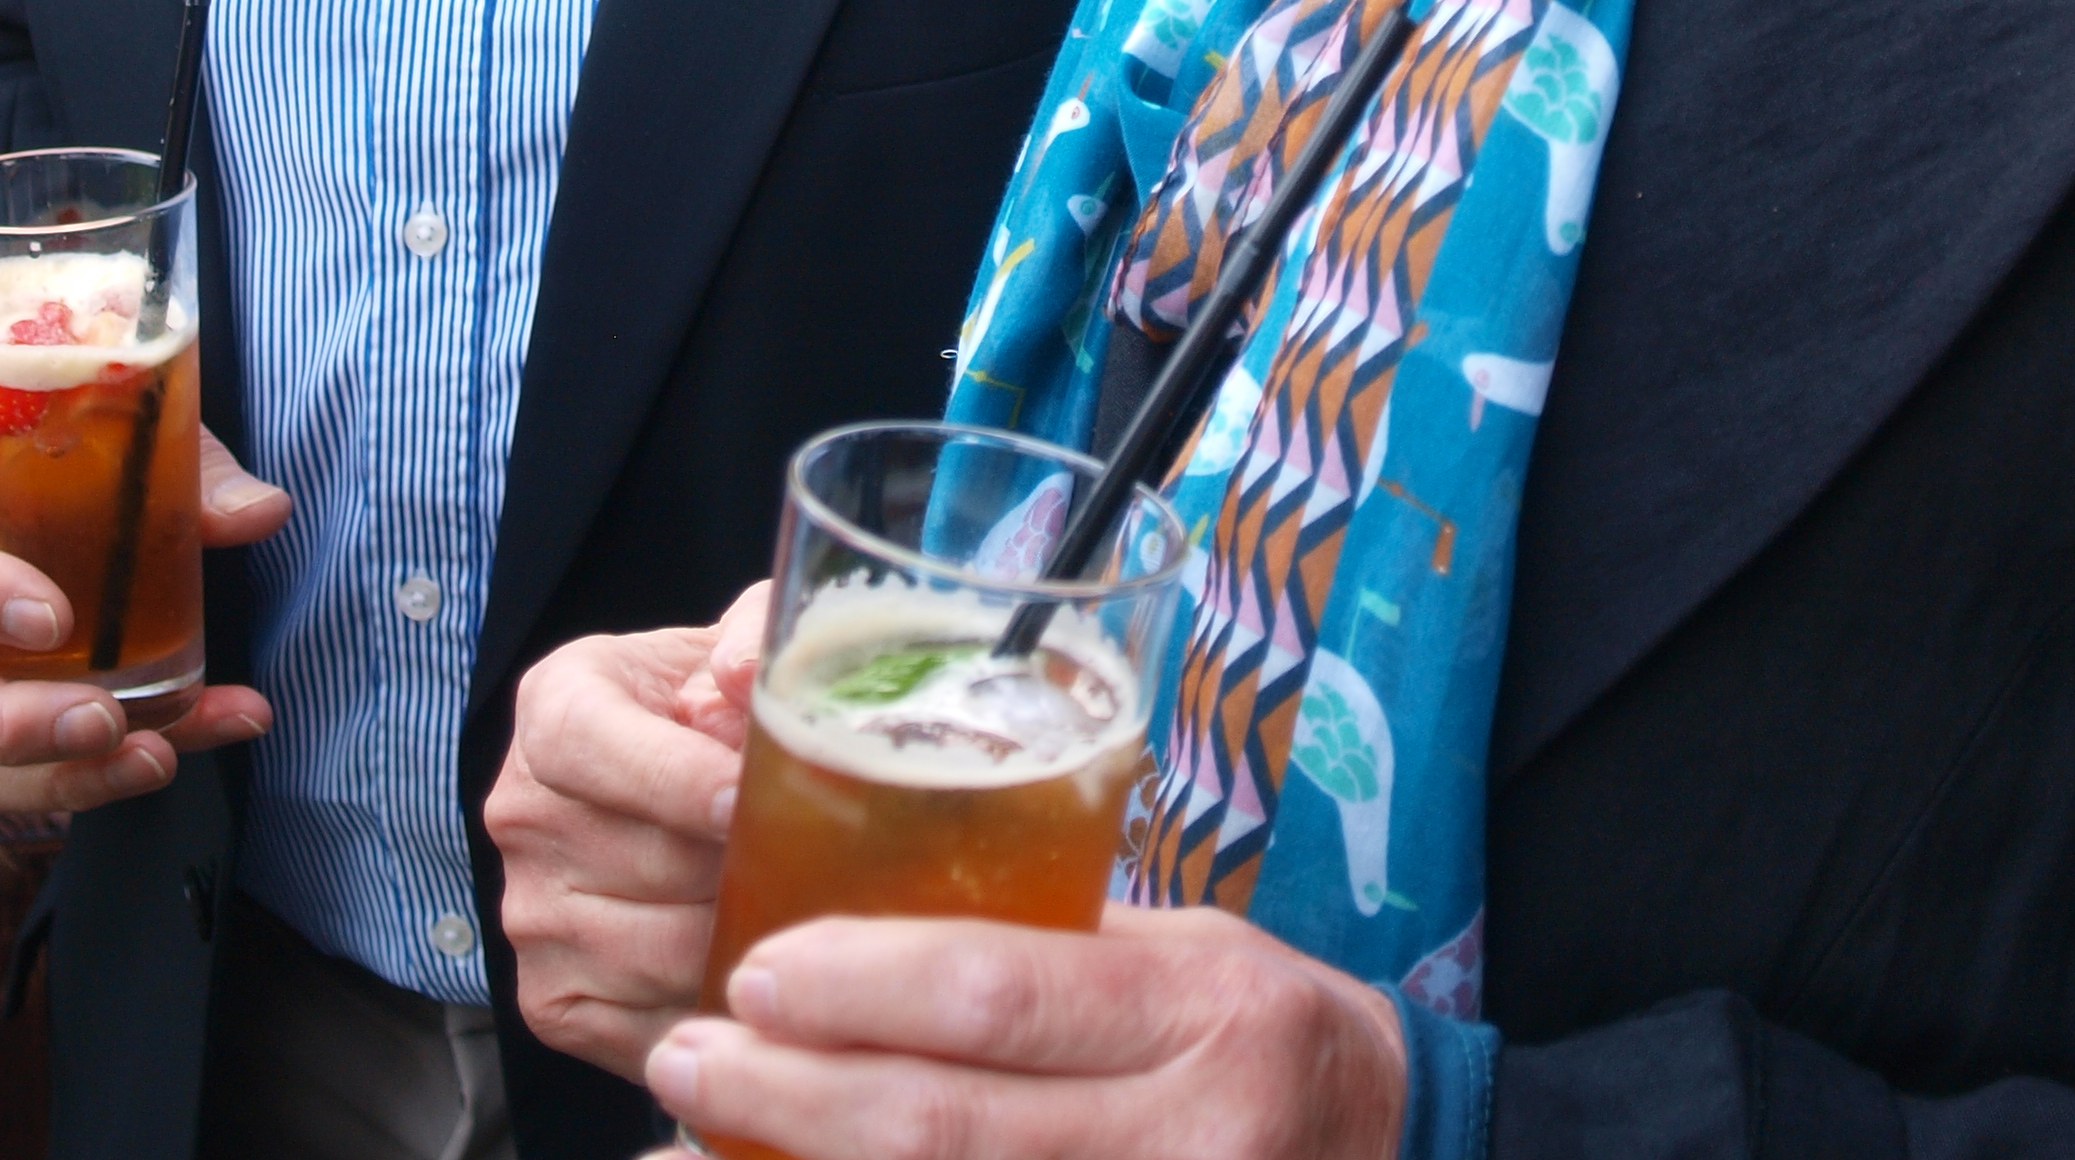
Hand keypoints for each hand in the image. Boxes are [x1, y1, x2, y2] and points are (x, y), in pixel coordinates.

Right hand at [0, 402, 289, 815]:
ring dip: (56, 777)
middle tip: (105, 720)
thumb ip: (186, 468)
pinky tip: (185, 742)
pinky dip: (96, 778)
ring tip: (159, 756)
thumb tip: (263, 513)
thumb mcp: (116, 425)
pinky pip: (10, 779)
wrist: (39, 458)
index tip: (56, 620)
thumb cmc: (62, 433)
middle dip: (0, 724)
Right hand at [488, 584, 767, 1079]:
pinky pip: (645, 1031)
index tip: (747, 800)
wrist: (672, 771)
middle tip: (824, 862)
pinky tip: (766, 971)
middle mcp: (523, 812)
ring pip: (657, 951)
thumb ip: (753, 634)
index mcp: (555, 707)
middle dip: (743, 866)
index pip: (592, 748)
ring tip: (810, 912)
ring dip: (743, 939)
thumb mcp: (736, 640)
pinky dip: (715, 1012)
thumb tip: (742, 675)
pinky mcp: (550, 999)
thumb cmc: (715, 704)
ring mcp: (530, 915)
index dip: (677, 780)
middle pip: (646, 863)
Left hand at [643, 902, 1407, 1159]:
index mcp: (1202, 1012)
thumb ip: (1051, 954)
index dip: (862, 987)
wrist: (1389, 1148)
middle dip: (793, 1095)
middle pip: (949, 1130)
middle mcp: (1190, 1140)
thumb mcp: (1184, 956)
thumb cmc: (1259, 1030)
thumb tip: (858, 935)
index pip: (1001, 994)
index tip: (755, 968)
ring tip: (697, 1144)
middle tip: (684, 1053)